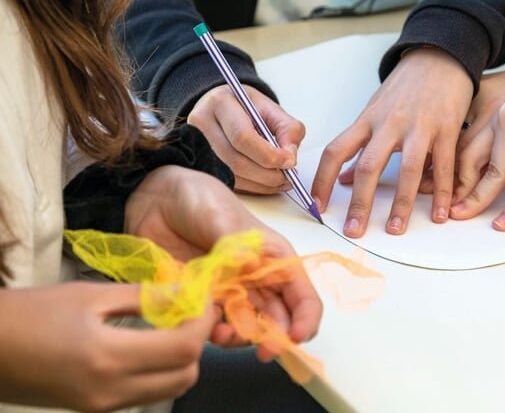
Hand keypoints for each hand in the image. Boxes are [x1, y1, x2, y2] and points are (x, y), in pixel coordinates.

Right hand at [0, 282, 216, 411]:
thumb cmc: (32, 313)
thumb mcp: (89, 295)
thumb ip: (143, 297)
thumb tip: (185, 293)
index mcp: (108, 357)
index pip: (183, 347)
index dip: (203, 320)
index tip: (204, 296)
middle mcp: (111, 391)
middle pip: (186, 374)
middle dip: (197, 341)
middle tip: (191, 310)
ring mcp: (105, 406)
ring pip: (171, 388)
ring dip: (182, 358)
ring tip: (172, 324)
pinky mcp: (97, 409)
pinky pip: (147, 392)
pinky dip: (161, 369)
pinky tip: (151, 342)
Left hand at [125, 166, 321, 360]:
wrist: (156, 198)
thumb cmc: (199, 198)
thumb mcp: (220, 216)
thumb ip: (232, 244)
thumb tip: (247, 263)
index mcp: (274, 259)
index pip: (302, 297)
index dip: (305, 320)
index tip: (294, 337)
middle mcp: (257, 281)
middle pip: (277, 321)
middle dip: (273, 339)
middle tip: (261, 351)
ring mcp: (229, 292)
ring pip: (246, 329)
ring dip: (239, 339)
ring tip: (220, 336)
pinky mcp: (201, 300)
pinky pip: (212, 327)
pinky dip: (209, 334)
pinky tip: (199, 327)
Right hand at [188, 84, 305, 194]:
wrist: (225, 107)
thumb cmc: (248, 108)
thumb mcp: (272, 110)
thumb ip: (289, 130)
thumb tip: (289, 158)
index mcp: (220, 103)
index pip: (243, 137)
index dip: (269, 154)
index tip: (289, 162)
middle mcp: (201, 123)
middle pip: (235, 160)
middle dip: (267, 174)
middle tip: (287, 177)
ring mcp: (195, 145)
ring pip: (231, 175)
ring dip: (261, 183)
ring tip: (280, 180)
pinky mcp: (199, 162)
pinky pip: (228, 182)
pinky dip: (252, 187)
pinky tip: (266, 183)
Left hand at [312, 47, 472, 237]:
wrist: (439, 56)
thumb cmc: (404, 87)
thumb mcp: (375, 110)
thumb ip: (359, 144)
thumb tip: (340, 178)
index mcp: (366, 120)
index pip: (335, 151)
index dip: (322, 180)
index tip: (317, 207)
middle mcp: (389, 124)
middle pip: (368, 166)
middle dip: (360, 202)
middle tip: (354, 230)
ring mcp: (419, 127)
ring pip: (407, 170)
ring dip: (401, 204)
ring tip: (395, 229)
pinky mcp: (446, 128)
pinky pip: (443, 166)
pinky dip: (441, 193)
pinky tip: (439, 214)